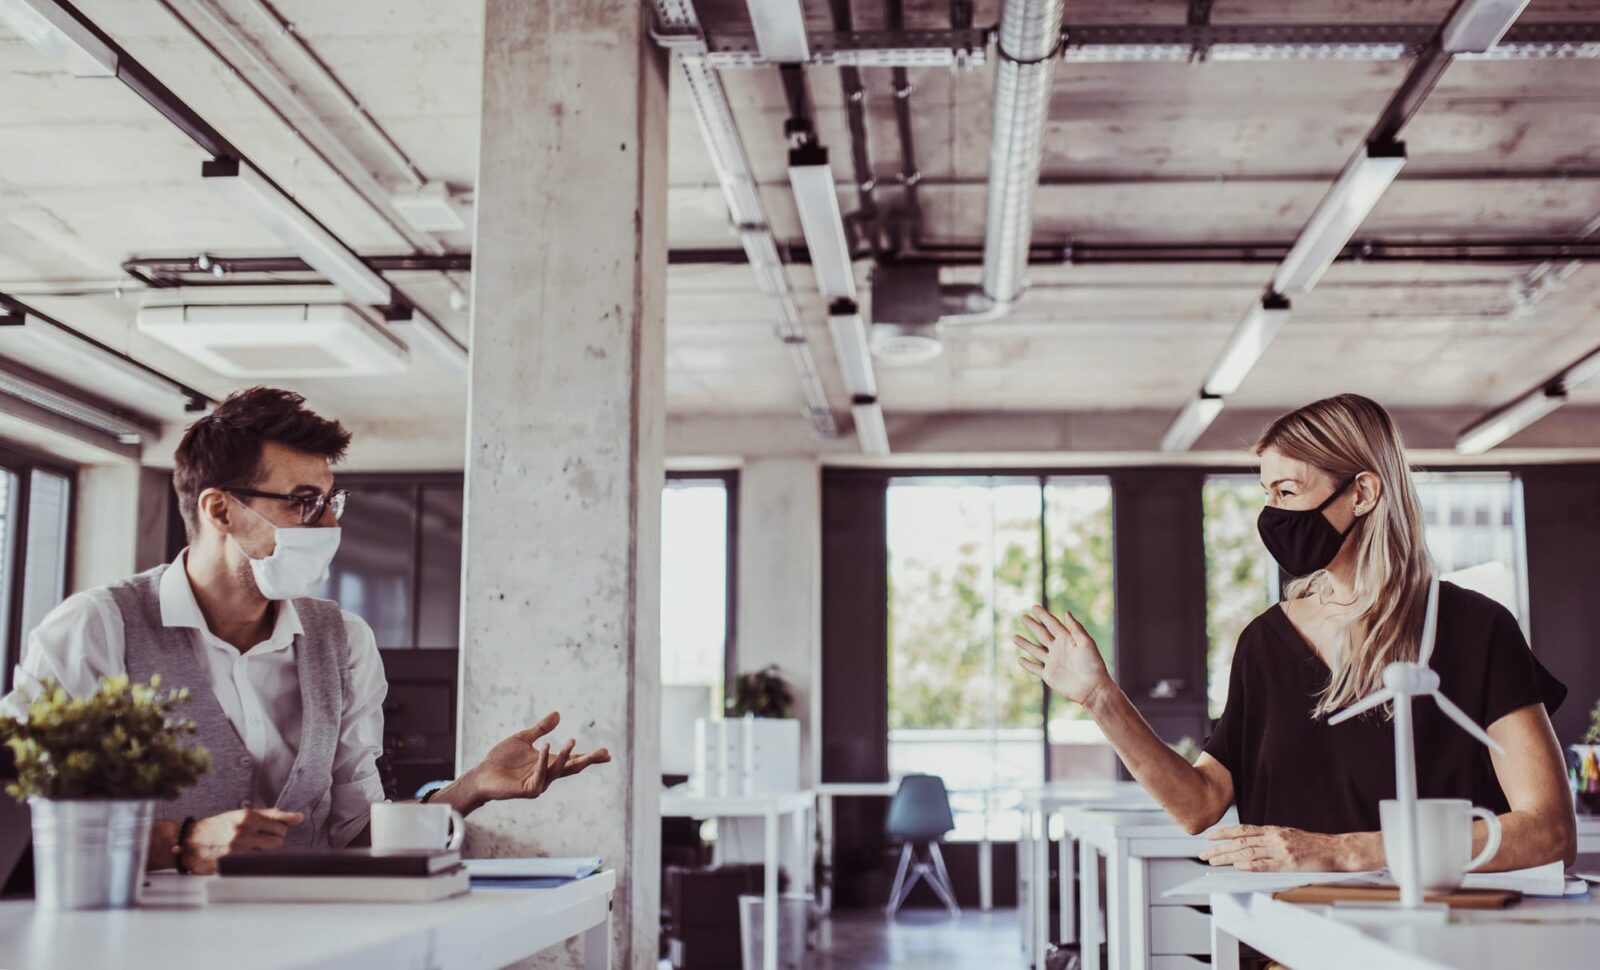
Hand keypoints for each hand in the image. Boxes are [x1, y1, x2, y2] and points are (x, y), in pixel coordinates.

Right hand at [183, 808, 303, 874]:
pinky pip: (255, 867)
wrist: (189, 841)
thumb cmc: (219, 827)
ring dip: (263, 855)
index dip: (278, 831)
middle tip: (259, 843)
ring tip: (249, 851)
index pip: (281, 827)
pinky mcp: (230, 864)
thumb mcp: (242, 815)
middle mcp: (243, 832)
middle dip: (273, 843)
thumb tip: (299, 818)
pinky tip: (244, 860)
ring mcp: (237, 850)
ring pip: (268, 855)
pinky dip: (253, 865)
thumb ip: (272, 815)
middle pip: (278, 842)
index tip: (270, 833)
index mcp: (248, 817)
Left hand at [460, 711, 610, 806]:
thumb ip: (541, 728)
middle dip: (588, 760)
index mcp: (548, 763)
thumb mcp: (523, 739)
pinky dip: (544, 760)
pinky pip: (540, 774)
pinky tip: (547, 746)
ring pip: (558, 770)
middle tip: (605, 753)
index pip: (573, 761)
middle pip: (572, 768)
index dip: (590, 757)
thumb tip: (558, 714)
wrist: (482, 774)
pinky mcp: (528, 789)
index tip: (607, 754)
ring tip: (572, 740)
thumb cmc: (501, 759)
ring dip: (565, 756)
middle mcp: (547, 775)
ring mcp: (539, 783)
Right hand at [1015, 605, 1113, 708]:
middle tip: (1022, 617)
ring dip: (1025, 644)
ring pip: (1035, 650)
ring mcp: (1053, 662)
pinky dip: (1027, 664)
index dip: (1044, 616)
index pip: (1053, 625)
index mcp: (1068, 640)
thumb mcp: (1086, 643)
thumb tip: (1066, 612)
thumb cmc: (1093, 664)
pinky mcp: (1049, 675)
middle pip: (1042, 635)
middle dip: (1032, 626)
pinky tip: (1020, 659)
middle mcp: (1058, 649)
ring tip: (1014, 637)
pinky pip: (1035, 668)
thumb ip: (1075, 629)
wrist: (1093, 688)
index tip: (1034, 607)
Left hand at [1200, 824, 1355, 871]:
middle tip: (1203, 854)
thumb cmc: (1313, 845)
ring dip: (1228, 858)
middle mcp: (1274, 838)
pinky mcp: (1290, 864)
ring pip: (1248, 853)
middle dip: (1219, 848)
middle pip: (1240, 842)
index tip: (1208, 836)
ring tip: (1213, 862)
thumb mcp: (1288, 836)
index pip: (1243, 830)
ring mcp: (1281, 851)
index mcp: (1274, 830)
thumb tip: (1249, 843)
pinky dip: (1250, 866)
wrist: (1336, 851)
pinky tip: (1237, 867)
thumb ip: (1270, 838)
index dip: (1224, 832)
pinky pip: (1266, 865)